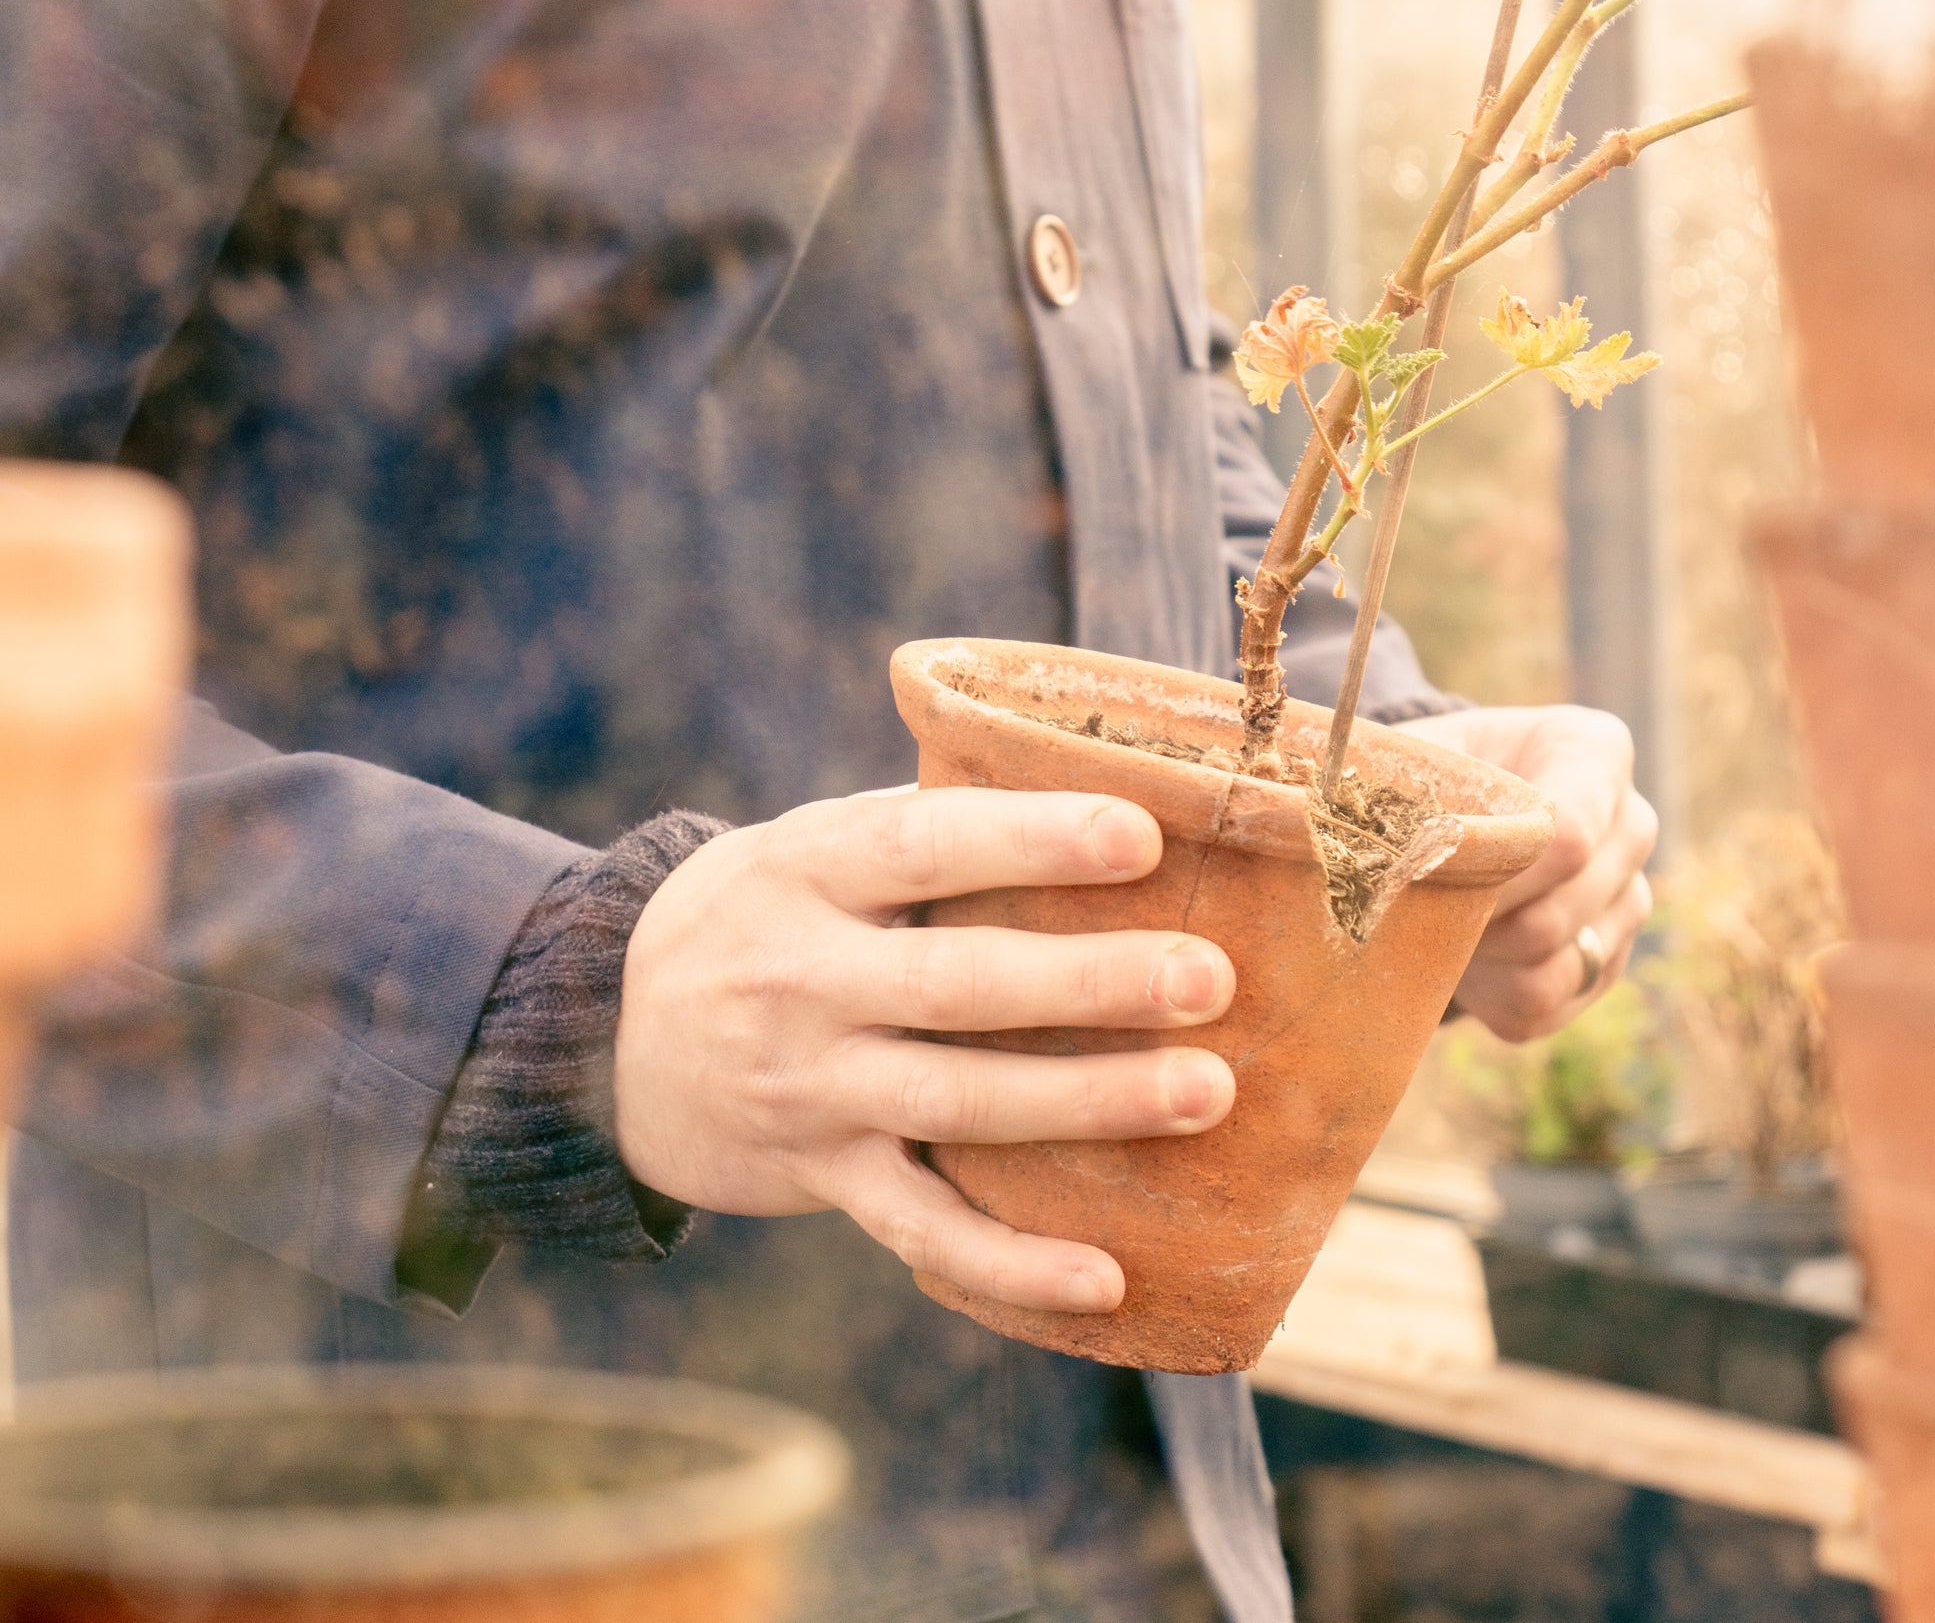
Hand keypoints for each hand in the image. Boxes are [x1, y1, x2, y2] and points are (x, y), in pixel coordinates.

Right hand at [613, 786, 1236, 1315]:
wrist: (604, 1037)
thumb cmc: (760, 911)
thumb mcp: (806, 842)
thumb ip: (922, 823)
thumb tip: (1099, 780)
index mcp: (805, 870)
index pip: (924, 845)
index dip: (1030, 838)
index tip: (1140, 834)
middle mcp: (800, 978)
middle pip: (957, 982)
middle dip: (1088, 983)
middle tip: (1207, 976)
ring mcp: (808, 1086)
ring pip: (956, 1102)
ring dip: (1085, 1103)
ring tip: (1204, 1090)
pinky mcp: (818, 1175)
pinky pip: (919, 1228)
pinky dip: (1010, 1262)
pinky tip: (1106, 1275)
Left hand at [1398, 704, 1656, 1042]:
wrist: (1445, 811)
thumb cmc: (1427, 772)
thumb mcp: (1413, 756)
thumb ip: (1399, 783)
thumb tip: (1376, 843)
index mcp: (1595, 753)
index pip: (1569, 835)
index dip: (1495, 872)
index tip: (1425, 874)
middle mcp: (1631, 827)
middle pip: (1559, 910)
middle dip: (1476, 918)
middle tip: (1412, 904)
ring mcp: (1626, 901)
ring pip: (1553, 966)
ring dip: (1479, 959)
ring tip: (1435, 923)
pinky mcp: (1603, 965)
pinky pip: (1544, 1008)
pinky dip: (1484, 995)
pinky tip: (1458, 953)